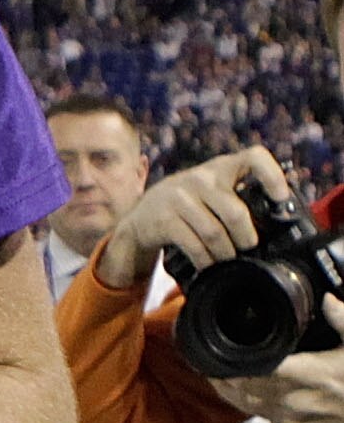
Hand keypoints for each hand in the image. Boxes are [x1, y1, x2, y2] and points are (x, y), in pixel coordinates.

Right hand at [96, 145, 291, 292]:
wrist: (141, 216)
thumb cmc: (190, 205)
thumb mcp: (212, 191)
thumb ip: (238, 197)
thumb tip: (276, 221)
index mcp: (221, 167)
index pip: (254, 158)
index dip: (273, 177)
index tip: (280, 199)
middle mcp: (200, 178)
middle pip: (235, 213)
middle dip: (246, 239)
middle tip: (248, 248)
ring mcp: (179, 197)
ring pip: (215, 234)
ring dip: (225, 254)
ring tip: (227, 259)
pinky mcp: (165, 219)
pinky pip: (195, 246)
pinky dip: (206, 261)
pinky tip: (208, 264)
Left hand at [213, 302, 343, 422]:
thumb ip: (343, 320)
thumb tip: (327, 298)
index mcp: (305, 375)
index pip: (255, 370)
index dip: (231, 364)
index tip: (215, 353)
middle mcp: (293, 400)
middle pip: (244, 390)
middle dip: (224, 378)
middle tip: (207, 364)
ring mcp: (293, 420)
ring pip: (249, 407)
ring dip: (232, 394)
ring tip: (217, 378)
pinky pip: (264, 418)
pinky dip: (249, 406)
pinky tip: (245, 395)